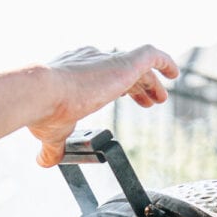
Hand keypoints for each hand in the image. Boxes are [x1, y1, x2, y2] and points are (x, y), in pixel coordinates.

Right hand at [30, 45, 178, 167]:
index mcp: (75, 71)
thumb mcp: (50, 133)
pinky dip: (165, 61)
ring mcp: (109, 59)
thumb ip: (51, 147)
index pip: (103, 76)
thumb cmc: (44, 113)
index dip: (117, 87)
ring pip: (138, 66)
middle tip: (149, 102)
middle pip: (123, 71)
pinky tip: (175, 73)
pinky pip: (152, 55)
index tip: (126, 97)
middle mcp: (92, 60)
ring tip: (161, 98)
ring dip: (151, 82)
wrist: (42, 94)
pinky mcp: (123, 62)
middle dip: (138, 87)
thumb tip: (43, 162)